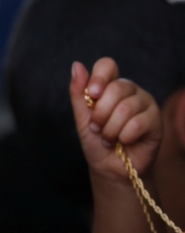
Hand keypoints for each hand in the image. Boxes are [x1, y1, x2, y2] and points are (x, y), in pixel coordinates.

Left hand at [70, 58, 161, 182]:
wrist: (110, 167)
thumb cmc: (95, 140)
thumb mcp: (81, 116)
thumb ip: (78, 92)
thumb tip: (77, 65)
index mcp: (110, 85)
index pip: (107, 65)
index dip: (99, 78)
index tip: (92, 95)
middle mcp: (130, 90)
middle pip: (116, 88)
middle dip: (100, 113)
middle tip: (96, 128)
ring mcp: (145, 103)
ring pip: (126, 107)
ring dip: (111, 129)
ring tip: (108, 138)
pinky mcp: (156, 120)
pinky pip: (138, 123)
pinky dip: (124, 136)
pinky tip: (124, 141)